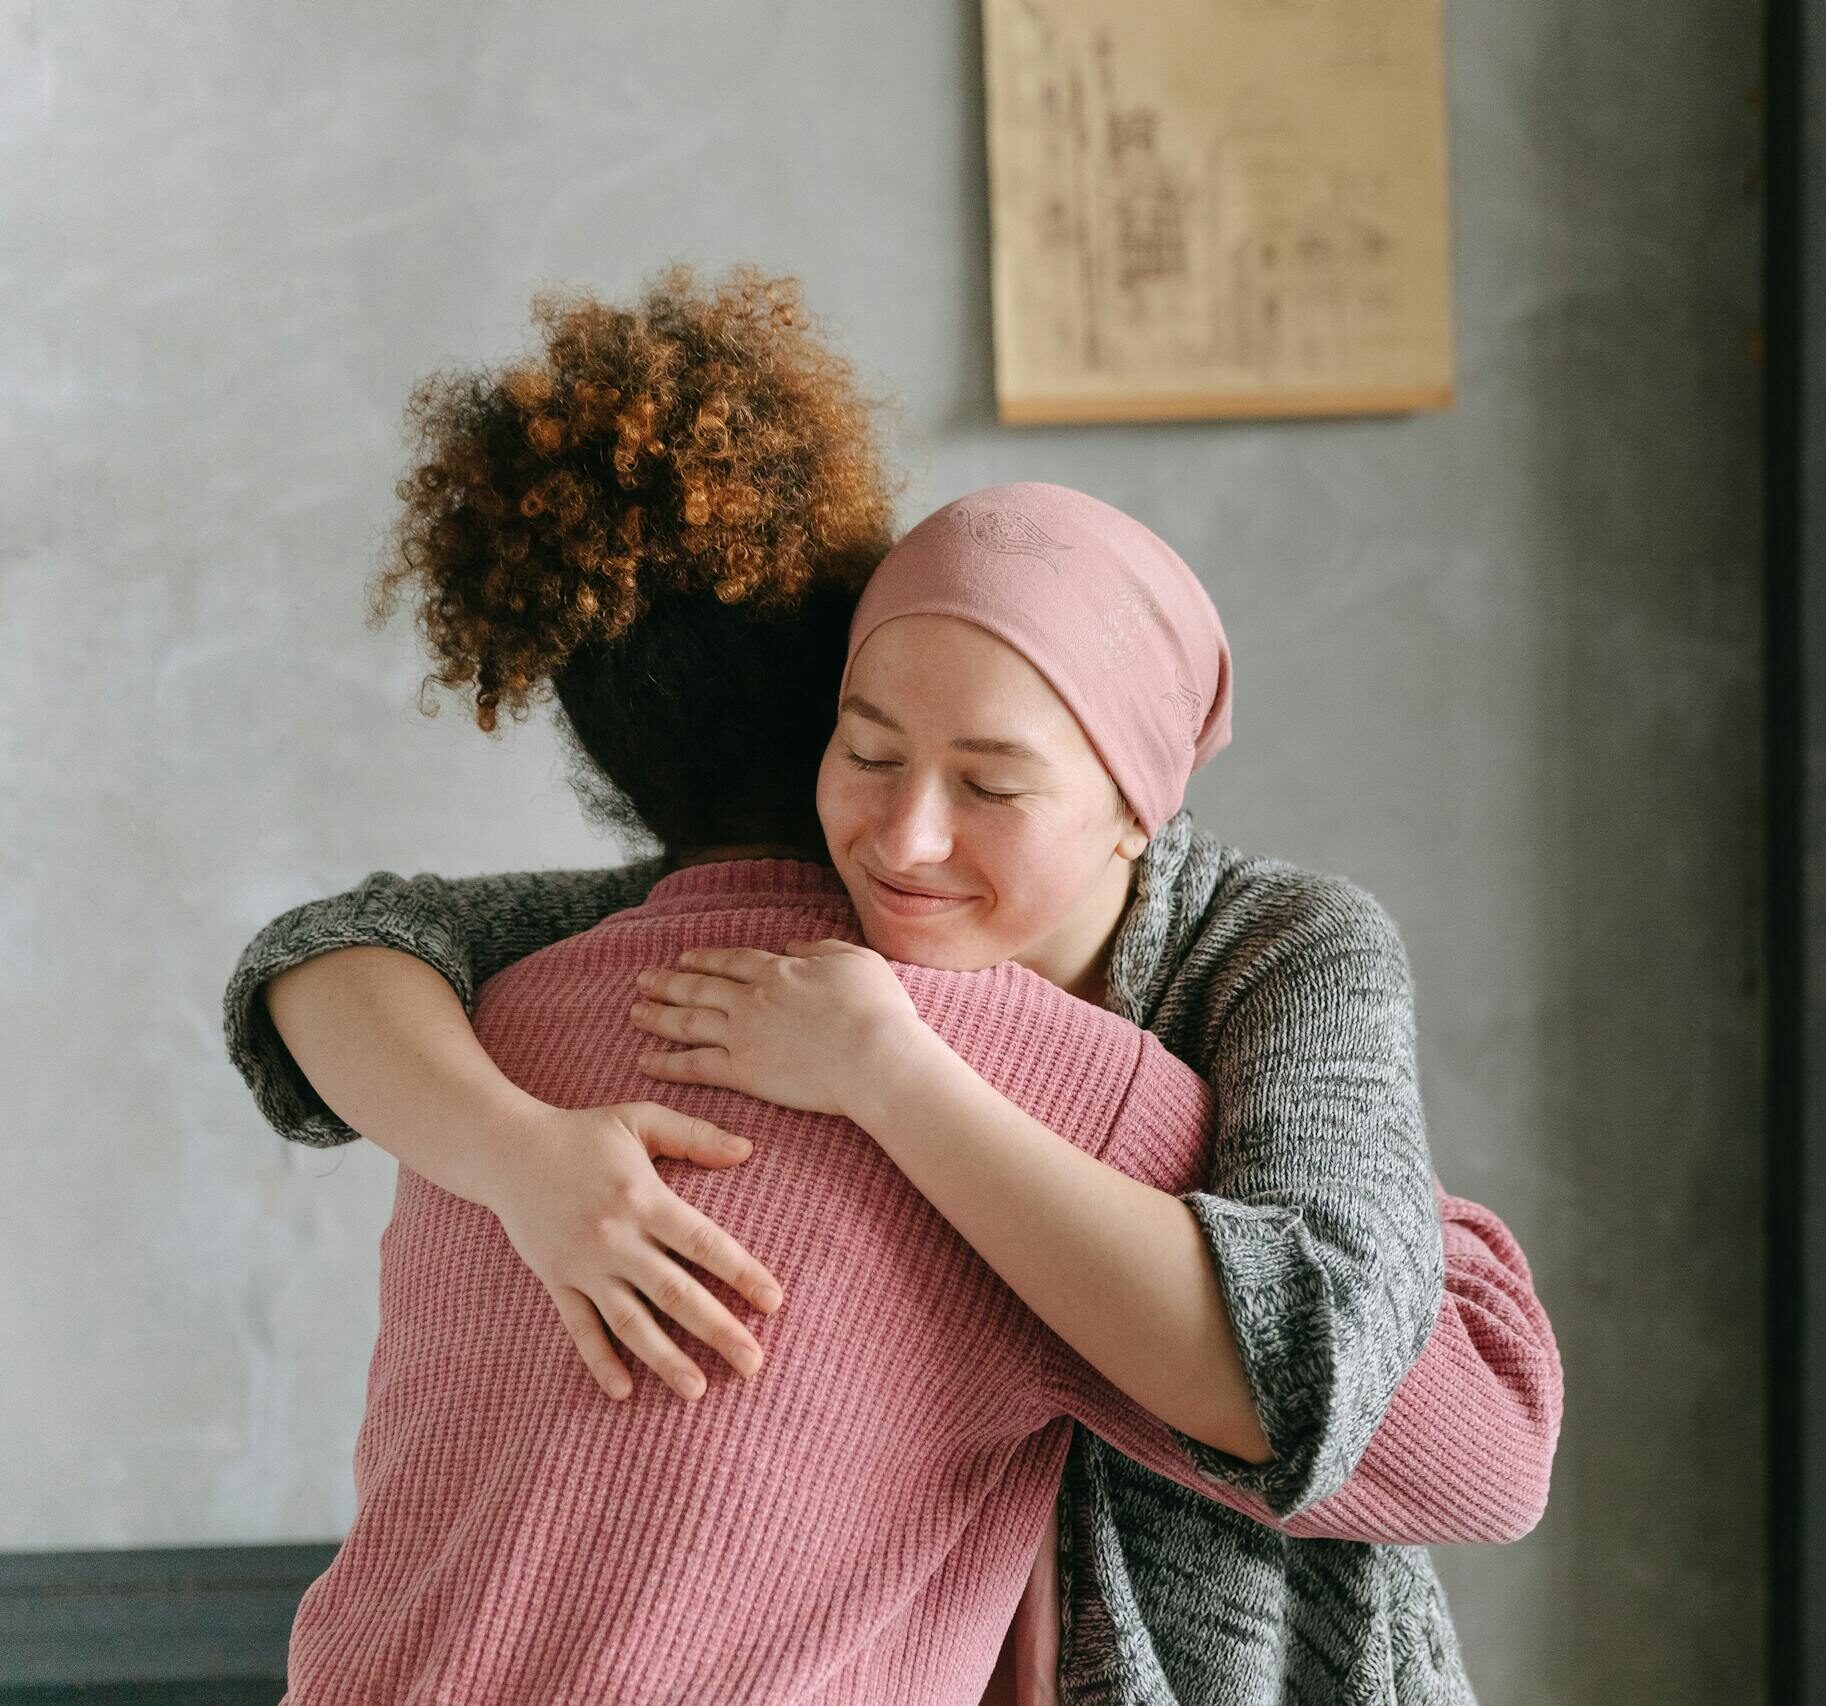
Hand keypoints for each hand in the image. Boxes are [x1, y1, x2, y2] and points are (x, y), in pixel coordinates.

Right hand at [481, 1099, 785, 1403]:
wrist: (505, 1150)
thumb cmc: (581, 1133)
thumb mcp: (639, 1119)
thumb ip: (695, 1135)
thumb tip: (748, 1150)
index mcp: (644, 1198)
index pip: (703, 1243)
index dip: (742, 1273)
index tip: (774, 1302)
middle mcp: (616, 1238)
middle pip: (675, 1293)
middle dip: (718, 1329)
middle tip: (754, 1363)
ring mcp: (584, 1265)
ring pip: (631, 1321)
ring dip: (666, 1359)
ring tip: (699, 1390)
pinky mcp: (557, 1281)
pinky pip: (580, 1328)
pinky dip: (600, 1361)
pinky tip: (624, 1391)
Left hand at [628, 939, 925, 1119]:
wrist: (876, 1057)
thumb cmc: (877, 1009)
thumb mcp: (856, 960)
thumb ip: (820, 948)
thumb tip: (794, 944)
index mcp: (779, 970)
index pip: (732, 960)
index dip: (705, 959)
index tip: (685, 958)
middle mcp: (752, 998)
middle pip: (699, 987)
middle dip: (668, 982)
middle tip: (643, 980)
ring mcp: (743, 1035)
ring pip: (688, 1022)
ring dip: (658, 1016)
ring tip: (634, 1013)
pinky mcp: (743, 1072)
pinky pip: (694, 1065)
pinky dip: (667, 1062)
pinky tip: (645, 1060)